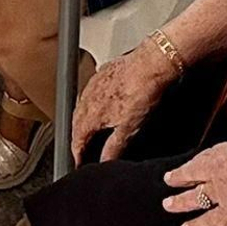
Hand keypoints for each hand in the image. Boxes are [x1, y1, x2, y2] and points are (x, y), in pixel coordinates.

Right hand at [73, 39, 180, 163]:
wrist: (150, 64)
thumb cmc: (141, 92)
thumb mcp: (129, 128)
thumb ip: (114, 147)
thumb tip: (105, 161)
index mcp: (92, 114)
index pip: (78, 139)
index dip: (77, 153)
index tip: (79, 161)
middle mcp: (88, 98)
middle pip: (76, 122)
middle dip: (78, 137)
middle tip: (82, 148)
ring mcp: (94, 83)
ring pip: (82, 105)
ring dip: (82, 118)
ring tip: (88, 127)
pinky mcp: (103, 72)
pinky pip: (91, 90)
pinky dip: (91, 100)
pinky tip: (99, 101)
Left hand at [161, 140, 226, 225]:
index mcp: (225, 155)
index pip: (200, 162)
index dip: (187, 169)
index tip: (177, 172)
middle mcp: (219, 177)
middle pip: (193, 182)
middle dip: (179, 186)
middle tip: (168, 189)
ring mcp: (225, 199)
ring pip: (197, 203)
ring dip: (182, 206)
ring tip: (171, 209)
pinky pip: (213, 224)